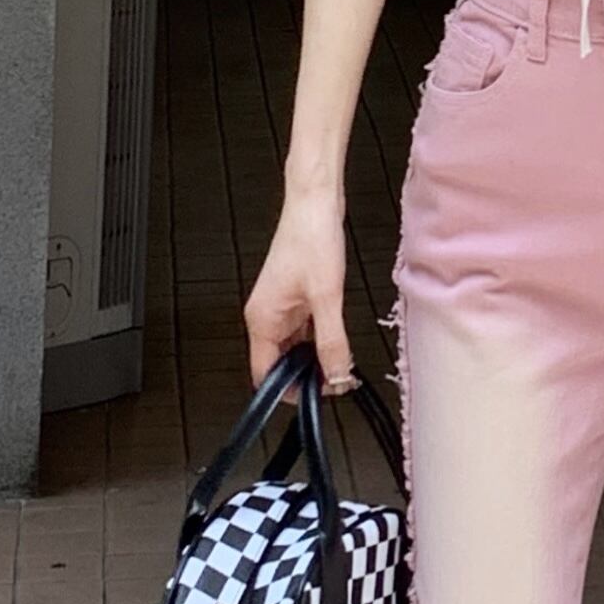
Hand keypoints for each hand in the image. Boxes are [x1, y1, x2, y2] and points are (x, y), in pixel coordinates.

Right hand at [244, 189, 352, 390]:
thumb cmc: (311, 239)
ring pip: (293, 349)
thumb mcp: (327, 298)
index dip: (287, 392)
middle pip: (279, 364)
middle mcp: (265, 316)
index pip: (264, 374)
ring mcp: (279, 308)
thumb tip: (336, 375)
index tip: (314, 398)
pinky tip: (336, 339)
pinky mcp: (293, 299)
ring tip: (340, 359)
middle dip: (306, 376)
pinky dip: (318, 341)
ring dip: (315, 359)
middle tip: (337, 379)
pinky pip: (303, 333)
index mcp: (262, 319)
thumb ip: (331, 342)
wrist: (314, 205)